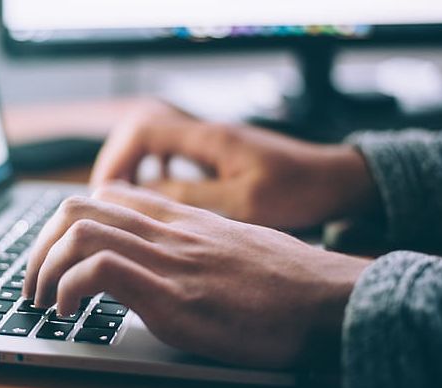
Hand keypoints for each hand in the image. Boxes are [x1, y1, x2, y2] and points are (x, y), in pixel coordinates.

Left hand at [23, 183, 369, 368]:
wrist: (332, 300)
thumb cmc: (291, 283)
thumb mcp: (237, 248)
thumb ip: (197, 245)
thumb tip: (172, 263)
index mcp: (183, 220)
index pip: (107, 195)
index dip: (68, 223)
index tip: (58, 256)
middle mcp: (169, 231)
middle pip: (78, 207)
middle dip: (40, 246)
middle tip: (34, 283)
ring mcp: (170, 260)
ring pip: (79, 231)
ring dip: (43, 268)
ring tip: (43, 301)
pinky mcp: (174, 297)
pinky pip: (100, 271)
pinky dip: (68, 289)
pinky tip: (69, 313)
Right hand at [90, 102, 377, 229]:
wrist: (337, 181)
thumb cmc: (300, 191)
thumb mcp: (243, 203)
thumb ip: (190, 198)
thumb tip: (139, 198)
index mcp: (209, 138)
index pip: (142, 131)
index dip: (116, 159)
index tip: (104, 193)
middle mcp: (206, 133)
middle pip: (140, 132)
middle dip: (117, 164)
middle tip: (106, 201)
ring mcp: (212, 142)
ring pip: (155, 144)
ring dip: (135, 169)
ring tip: (124, 203)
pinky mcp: (220, 155)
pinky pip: (174, 156)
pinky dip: (157, 174)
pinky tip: (159, 198)